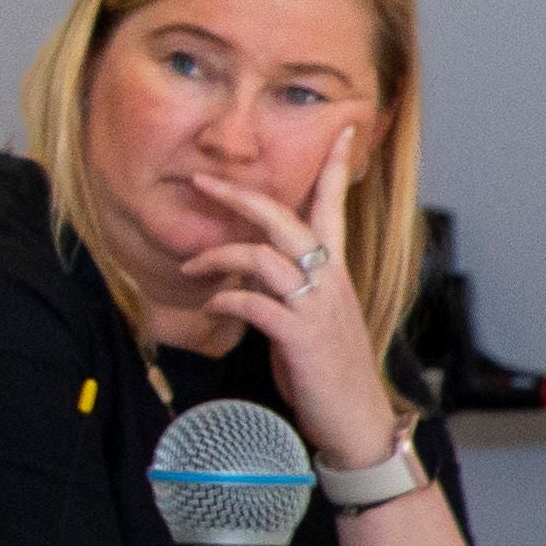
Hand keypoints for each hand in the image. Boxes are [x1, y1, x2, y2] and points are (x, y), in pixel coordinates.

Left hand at [181, 126, 400, 468]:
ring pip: (264, 258)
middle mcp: (330, 281)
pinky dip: (226, 300)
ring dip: (219, 256)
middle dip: (242, 197)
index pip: (336, 208)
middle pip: (287, 220)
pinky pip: (255, 304)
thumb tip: (246, 269)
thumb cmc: (326, 366)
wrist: (355, 418)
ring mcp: (317, 308)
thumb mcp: (308, 316)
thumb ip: (284, 286)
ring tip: (190, 265)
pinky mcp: (302, 338)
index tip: (344, 128)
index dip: (337, 168)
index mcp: (334, 271)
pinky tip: (211, 306)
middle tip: (203, 181)